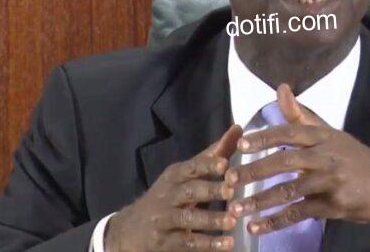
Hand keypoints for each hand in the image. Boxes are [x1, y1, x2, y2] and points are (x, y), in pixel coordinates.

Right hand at [105, 125, 242, 251]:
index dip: (207, 165)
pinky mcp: (165, 242)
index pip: (191, 167)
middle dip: (210, 190)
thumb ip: (212, 155)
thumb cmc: (168, 196)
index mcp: (176, 176)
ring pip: (188, 218)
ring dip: (211, 219)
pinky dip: (208, 244)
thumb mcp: (185, 175)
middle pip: (189, 191)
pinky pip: (188, 243)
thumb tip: (238, 129)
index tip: (225, 163)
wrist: (130, 228)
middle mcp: (169, 195)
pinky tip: (227, 245)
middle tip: (231, 191)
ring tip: (232, 221)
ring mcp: (165, 219)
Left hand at [224, 84, 369, 234]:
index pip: (290, 133)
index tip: (240, 145)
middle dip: (255, 171)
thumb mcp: (331, 134)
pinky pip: (300, 213)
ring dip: (261, 200)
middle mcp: (327, 156)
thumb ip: (301, 116)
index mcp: (324, 136)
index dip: (264, 138)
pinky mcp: (334, 206)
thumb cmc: (355, 158)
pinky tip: (257, 227)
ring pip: (290, 190)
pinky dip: (276, 221)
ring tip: (237, 209)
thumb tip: (280, 88)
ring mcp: (331, 182)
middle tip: (229, 180)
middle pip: (286, 162)